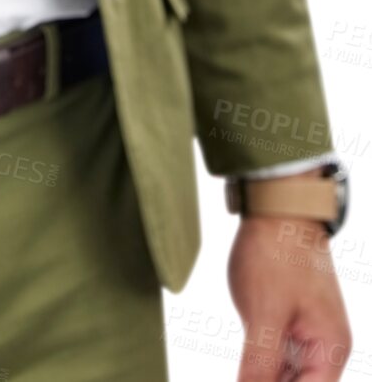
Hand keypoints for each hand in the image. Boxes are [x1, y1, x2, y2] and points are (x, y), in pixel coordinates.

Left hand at [229, 201, 351, 379]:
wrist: (277, 205)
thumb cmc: (277, 253)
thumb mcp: (264, 313)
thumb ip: (261, 363)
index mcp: (330, 350)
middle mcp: (325, 347)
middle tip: (242, 376)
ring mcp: (307, 334)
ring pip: (287, 375)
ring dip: (263, 376)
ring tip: (242, 372)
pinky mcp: (290, 321)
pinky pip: (278, 355)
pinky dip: (261, 364)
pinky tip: (242, 367)